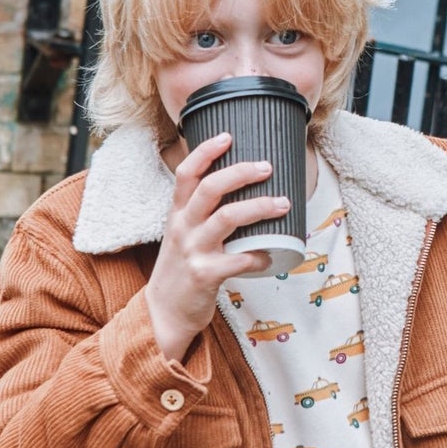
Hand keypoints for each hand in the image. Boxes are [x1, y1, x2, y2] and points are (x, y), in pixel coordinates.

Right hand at [144, 132, 289, 361]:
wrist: (163, 312)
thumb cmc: (182, 268)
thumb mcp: (183, 234)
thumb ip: (202, 214)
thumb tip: (243, 191)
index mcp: (178, 213)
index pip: (186, 173)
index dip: (205, 151)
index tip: (227, 136)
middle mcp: (183, 227)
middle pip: (210, 188)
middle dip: (240, 173)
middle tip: (267, 167)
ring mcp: (193, 250)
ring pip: (227, 218)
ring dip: (259, 207)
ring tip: (283, 203)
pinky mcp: (204, 275)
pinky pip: (238, 260)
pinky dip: (259, 256)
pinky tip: (271, 255)